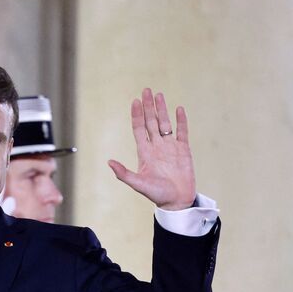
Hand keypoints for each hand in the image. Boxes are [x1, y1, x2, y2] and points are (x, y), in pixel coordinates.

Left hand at [108, 88, 196, 210]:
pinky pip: (182, 132)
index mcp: (145, 152)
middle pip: (151, 122)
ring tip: (159, 95)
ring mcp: (170, 147)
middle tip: (146, 90)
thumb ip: (124, 173)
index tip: (135, 102)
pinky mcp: (184, 150)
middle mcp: (156, 146)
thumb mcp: (138, 183)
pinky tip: (179, 109)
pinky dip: (181, 121)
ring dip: (162, 109)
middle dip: (148, 106)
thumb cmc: (156, 194)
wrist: (177, 201)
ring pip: (165, 123)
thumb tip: (109, 162)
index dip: (137, 115)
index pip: (139, 129)